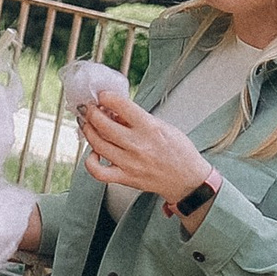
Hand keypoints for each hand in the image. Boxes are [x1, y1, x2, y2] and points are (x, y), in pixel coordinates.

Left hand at [75, 90, 215, 215]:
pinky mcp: (126, 178)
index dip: (106, 97)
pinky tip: (93, 152)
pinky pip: (98, 171)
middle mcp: (138, 145)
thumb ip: (138, 118)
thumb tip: (115, 110)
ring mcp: (130, 163)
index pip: (121, 106)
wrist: (187, 179)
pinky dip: (90, 161)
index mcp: (150, 128)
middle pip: (103, 124)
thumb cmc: (179, 152)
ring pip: (97, 144)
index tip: (102, 95)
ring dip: (88, 131)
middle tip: (90, 109)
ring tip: (88, 125)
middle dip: (91, 112)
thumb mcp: (163, 126)